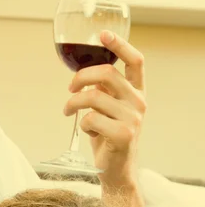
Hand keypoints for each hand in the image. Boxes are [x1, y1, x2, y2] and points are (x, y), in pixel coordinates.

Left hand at [64, 30, 146, 185]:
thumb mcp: (108, 111)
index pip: (135, 61)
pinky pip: (90, 119)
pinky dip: (82, 124)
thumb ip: (103, 92)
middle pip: (107, 74)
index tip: (102, 35)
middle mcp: (138, 103)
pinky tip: (87, 132)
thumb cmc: (109, 139)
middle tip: (70, 89)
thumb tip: (85, 76)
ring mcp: (133, 119)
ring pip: (93, 97)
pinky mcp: (123, 135)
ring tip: (68, 111)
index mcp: (137, 93)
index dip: (119, 45)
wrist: (117, 171)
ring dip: (73, 103)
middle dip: (81, 77)